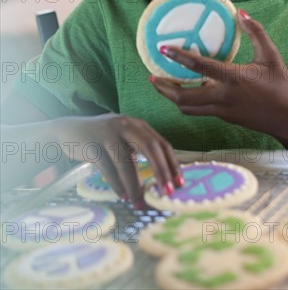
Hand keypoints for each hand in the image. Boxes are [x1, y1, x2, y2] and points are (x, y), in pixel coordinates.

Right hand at [53, 114, 181, 206]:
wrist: (68, 130)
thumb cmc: (103, 139)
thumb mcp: (125, 138)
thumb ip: (142, 150)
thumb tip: (162, 177)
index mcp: (139, 125)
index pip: (162, 143)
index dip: (172, 164)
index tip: (179, 183)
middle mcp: (127, 125)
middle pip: (150, 147)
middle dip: (161, 171)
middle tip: (166, 192)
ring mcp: (108, 133)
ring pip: (126, 161)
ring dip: (134, 185)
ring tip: (140, 202)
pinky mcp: (91, 145)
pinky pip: (107, 168)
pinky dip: (116, 184)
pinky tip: (122, 195)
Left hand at [149, 10, 287, 146]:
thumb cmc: (282, 85)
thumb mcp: (271, 55)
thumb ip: (256, 32)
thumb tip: (241, 12)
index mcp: (233, 79)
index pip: (199, 66)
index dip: (178, 57)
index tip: (162, 50)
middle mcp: (223, 97)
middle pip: (183, 98)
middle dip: (164, 89)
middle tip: (153, 76)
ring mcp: (222, 110)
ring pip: (188, 108)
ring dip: (173, 97)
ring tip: (165, 85)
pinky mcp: (225, 117)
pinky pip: (199, 110)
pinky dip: (189, 101)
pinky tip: (191, 88)